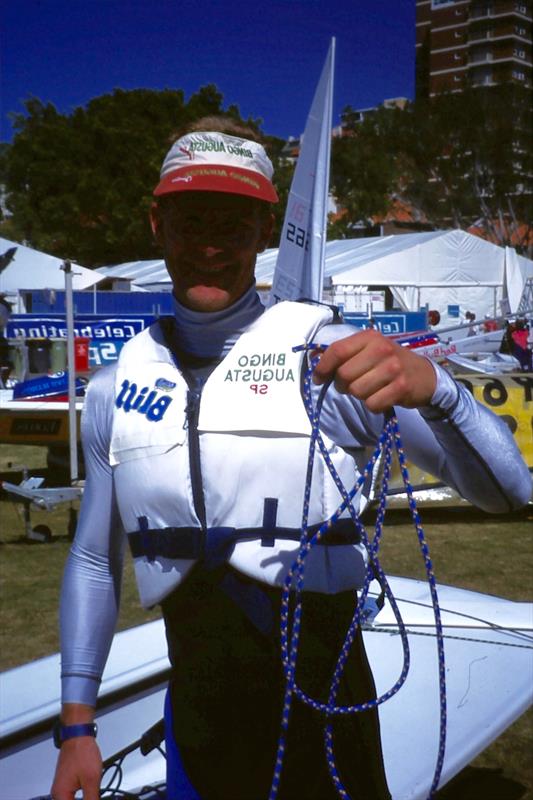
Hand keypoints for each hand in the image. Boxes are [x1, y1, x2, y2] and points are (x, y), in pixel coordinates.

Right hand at [51, 736, 101, 799]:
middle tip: (94, 796)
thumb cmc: (82, 752)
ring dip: (84, 799)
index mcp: (60, 795)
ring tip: (94, 795)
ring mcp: (61, 788)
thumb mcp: (91, 780)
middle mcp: (58, 794)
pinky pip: (72, 797)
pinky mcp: (66, 782)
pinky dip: (82, 798)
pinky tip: (90, 795)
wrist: (78, 735)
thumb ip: (92, 799)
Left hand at [312, 330, 436, 412]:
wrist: (425, 375)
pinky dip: (374, 404)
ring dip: (359, 395)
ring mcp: (393, 368)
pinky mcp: (401, 388)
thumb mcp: (368, 350)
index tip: (318, 379)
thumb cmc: (390, 362)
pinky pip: (372, 404)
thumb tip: (313, 359)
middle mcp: (381, 349)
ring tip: (370, 389)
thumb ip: (343, 353)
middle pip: (344, 374)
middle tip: (352, 385)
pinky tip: (382, 396)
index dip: (323, 367)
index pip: (337, 350)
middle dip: (342, 385)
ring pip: (356, 391)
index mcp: (369, 337)